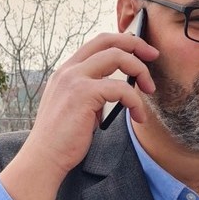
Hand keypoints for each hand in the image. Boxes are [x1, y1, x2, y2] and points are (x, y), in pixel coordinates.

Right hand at [0, 32, 158, 199]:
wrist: (44, 158)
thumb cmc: (63, 138)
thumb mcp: (77, 106)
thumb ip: (93, 91)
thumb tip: (118, 87)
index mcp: (67, 71)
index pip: (98, 42)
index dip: (123, 41)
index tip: (142, 51)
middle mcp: (69, 70)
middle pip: (108, 41)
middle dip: (136, 43)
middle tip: (153, 55)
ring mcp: (74, 79)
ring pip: (117, 57)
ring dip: (141, 71)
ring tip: (150, 90)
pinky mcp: (83, 94)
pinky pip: (121, 88)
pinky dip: (136, 102)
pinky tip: (139, 116)